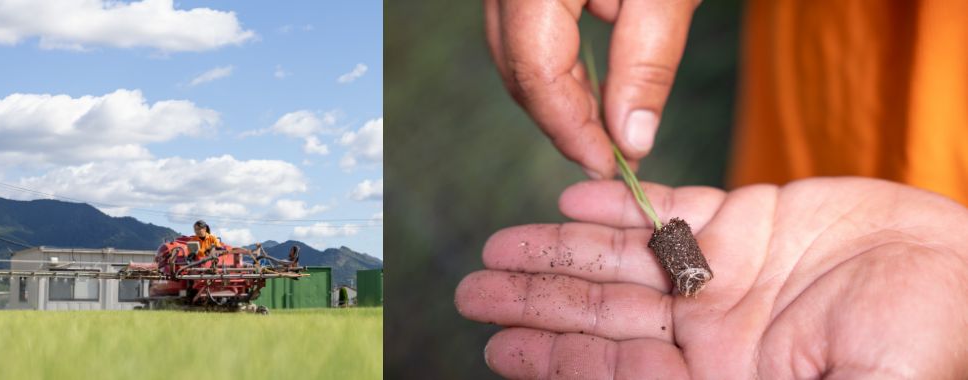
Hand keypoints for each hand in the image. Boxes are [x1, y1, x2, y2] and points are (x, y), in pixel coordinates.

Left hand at [456, 177, 967, 377]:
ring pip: (623, 263)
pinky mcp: (752, 225)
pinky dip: (622, 207)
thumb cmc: (927, 346)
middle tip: (471, 292)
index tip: (498, 347)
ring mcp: (729, 276)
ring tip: (498, 247)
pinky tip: (572, 199)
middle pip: (603, 317)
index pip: (620, 372)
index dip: (556, 359)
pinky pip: (675, 213)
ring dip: (560, 253)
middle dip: (537, 304)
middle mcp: (713, 333)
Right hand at [485, 0, 697, 178]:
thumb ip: (646, 63)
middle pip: (518, 68)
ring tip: (610, 129)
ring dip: (561, 96)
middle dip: (563, 120)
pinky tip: (596, 88)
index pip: (536, 73)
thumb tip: (631, 139)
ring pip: (516, 55)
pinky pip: (526, 34)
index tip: (607, 167)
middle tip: (612, 158)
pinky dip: (558, 66)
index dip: (569, 129)